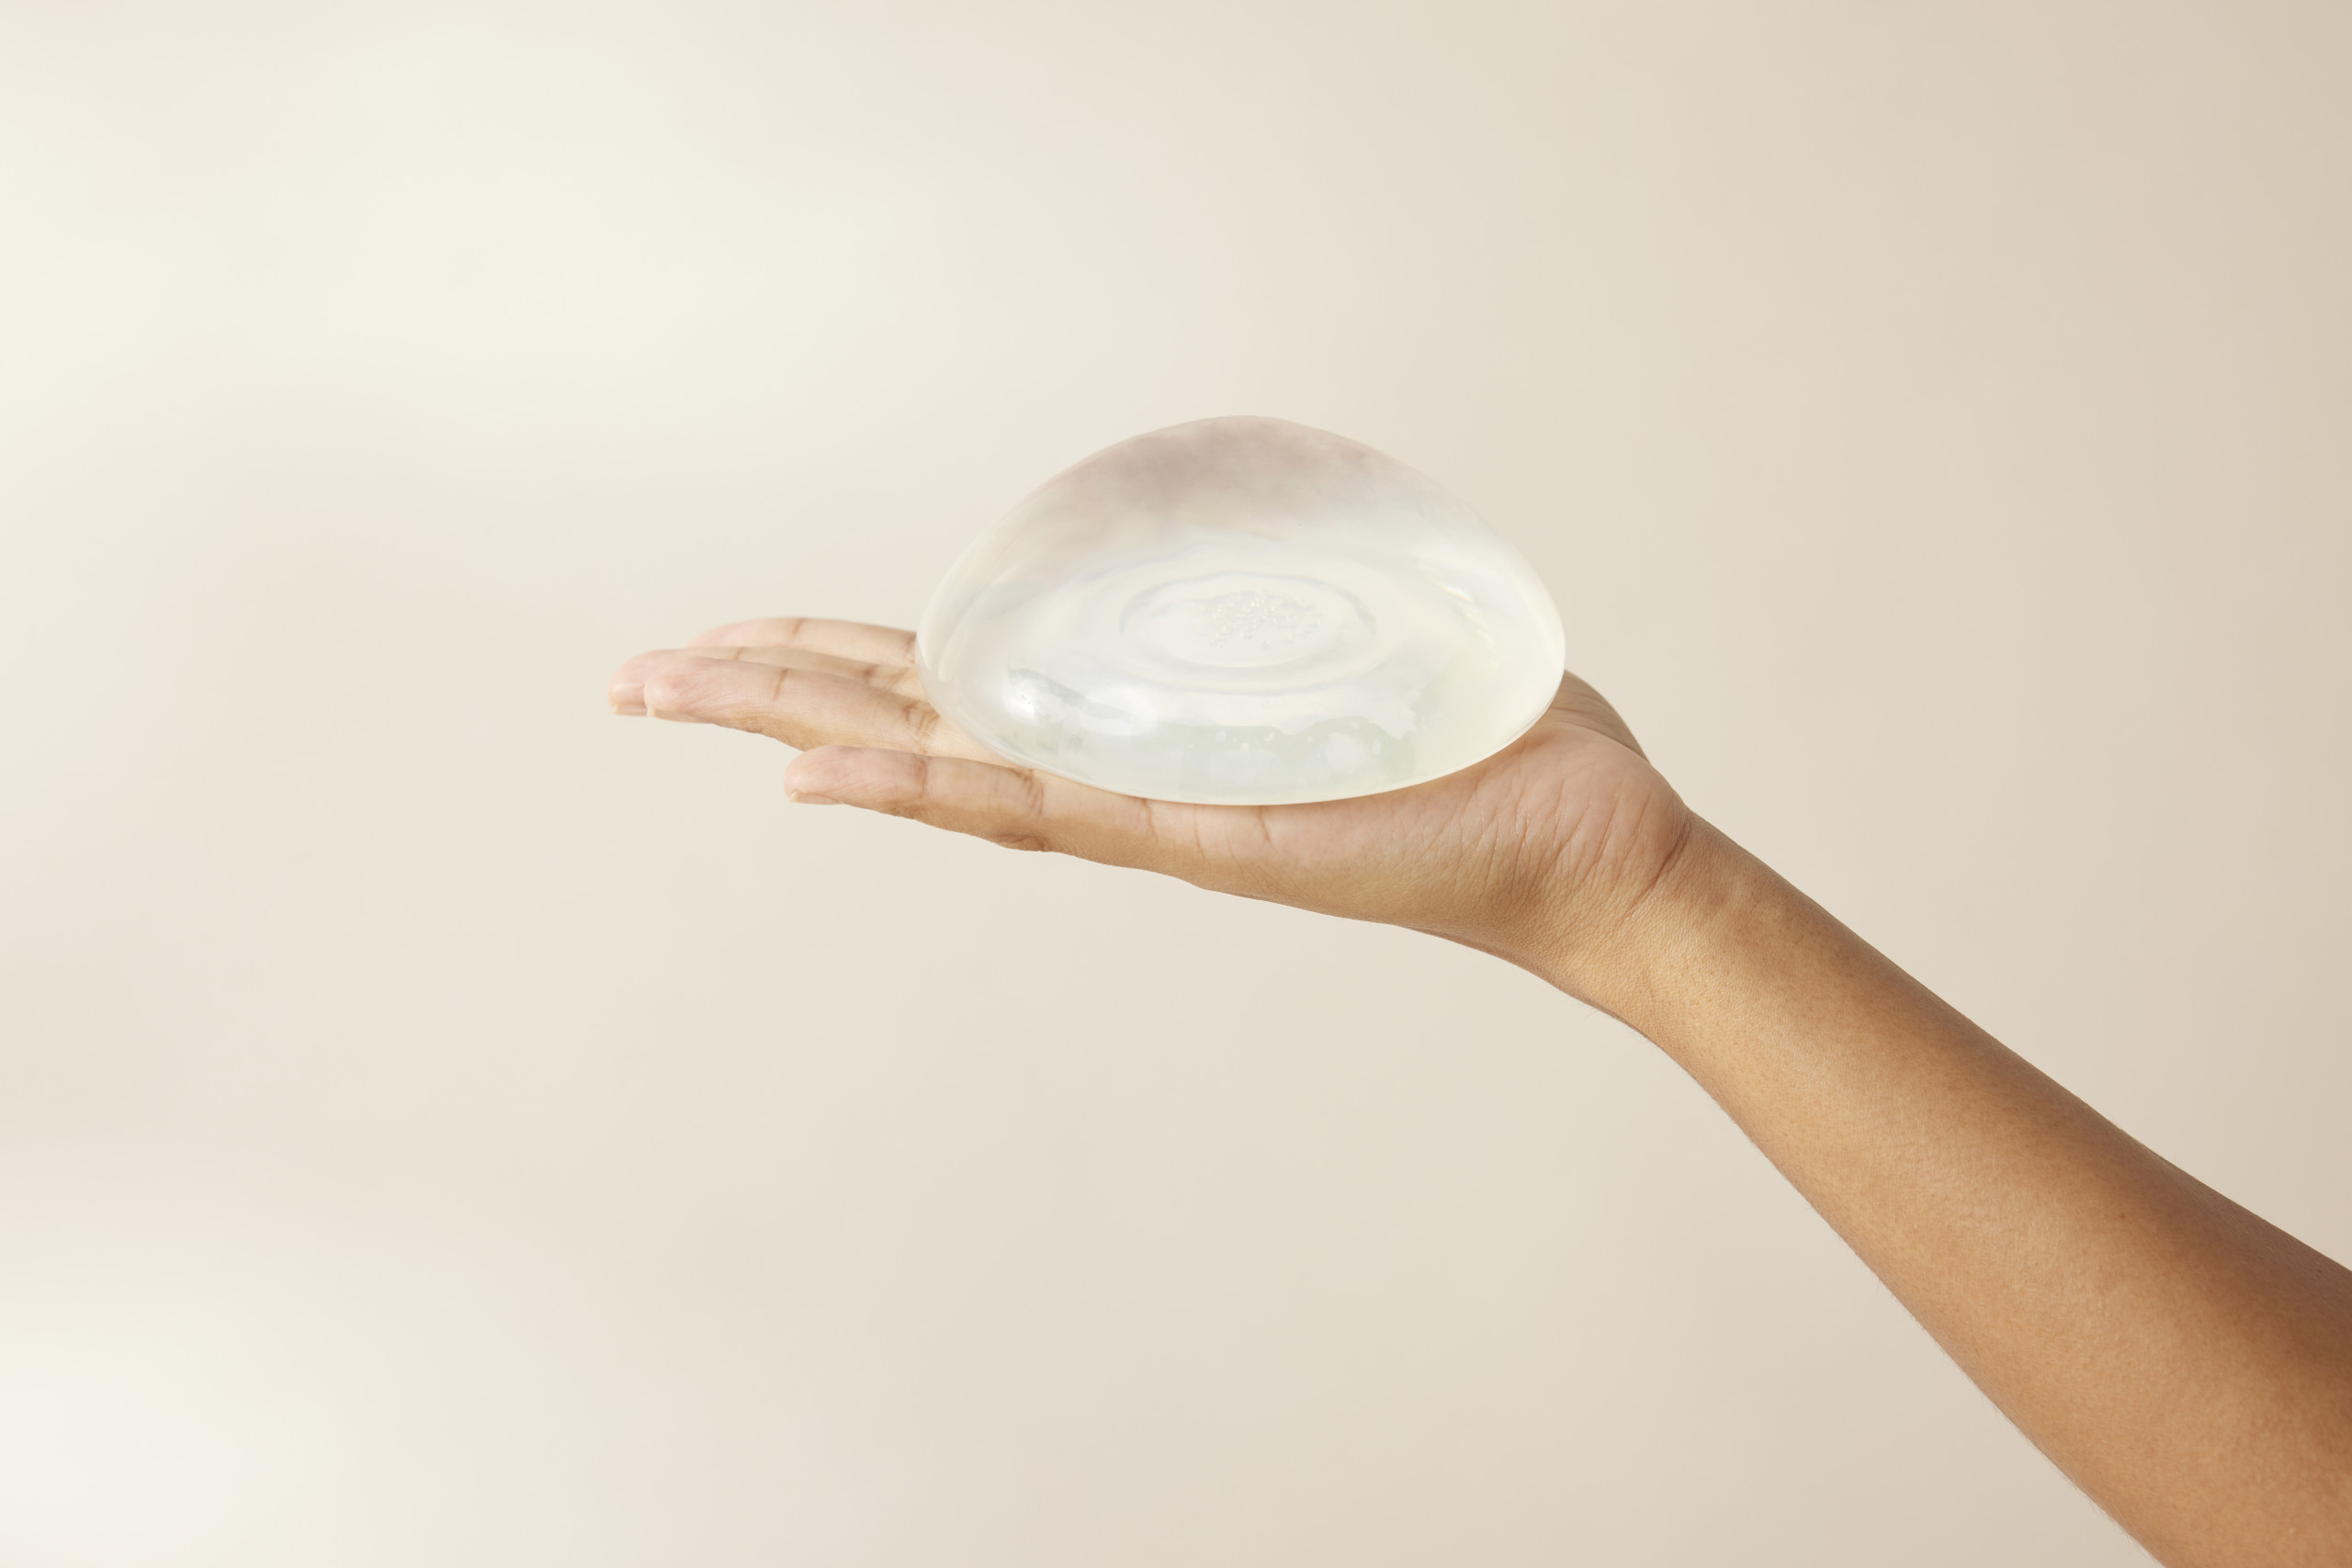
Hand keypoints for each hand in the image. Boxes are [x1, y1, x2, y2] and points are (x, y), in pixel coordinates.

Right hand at [609, 617, 1696, 1002]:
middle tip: (629, 674)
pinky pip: (1032, 804)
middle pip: (906, 715)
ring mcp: (1142, 810)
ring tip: (668, 692)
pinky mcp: (1197, 834)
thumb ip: (1277, 602)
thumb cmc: (1485, 745)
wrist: (1587, 846)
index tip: (737, 634)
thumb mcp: (1354, 642)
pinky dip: (916, 785)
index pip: (963, 680)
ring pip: (934, 756)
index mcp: (1141, 733)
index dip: (841, 654)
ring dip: (791, 719)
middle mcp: (1117, 777)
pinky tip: (813, 770)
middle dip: (761, 687)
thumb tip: (1239, 534)